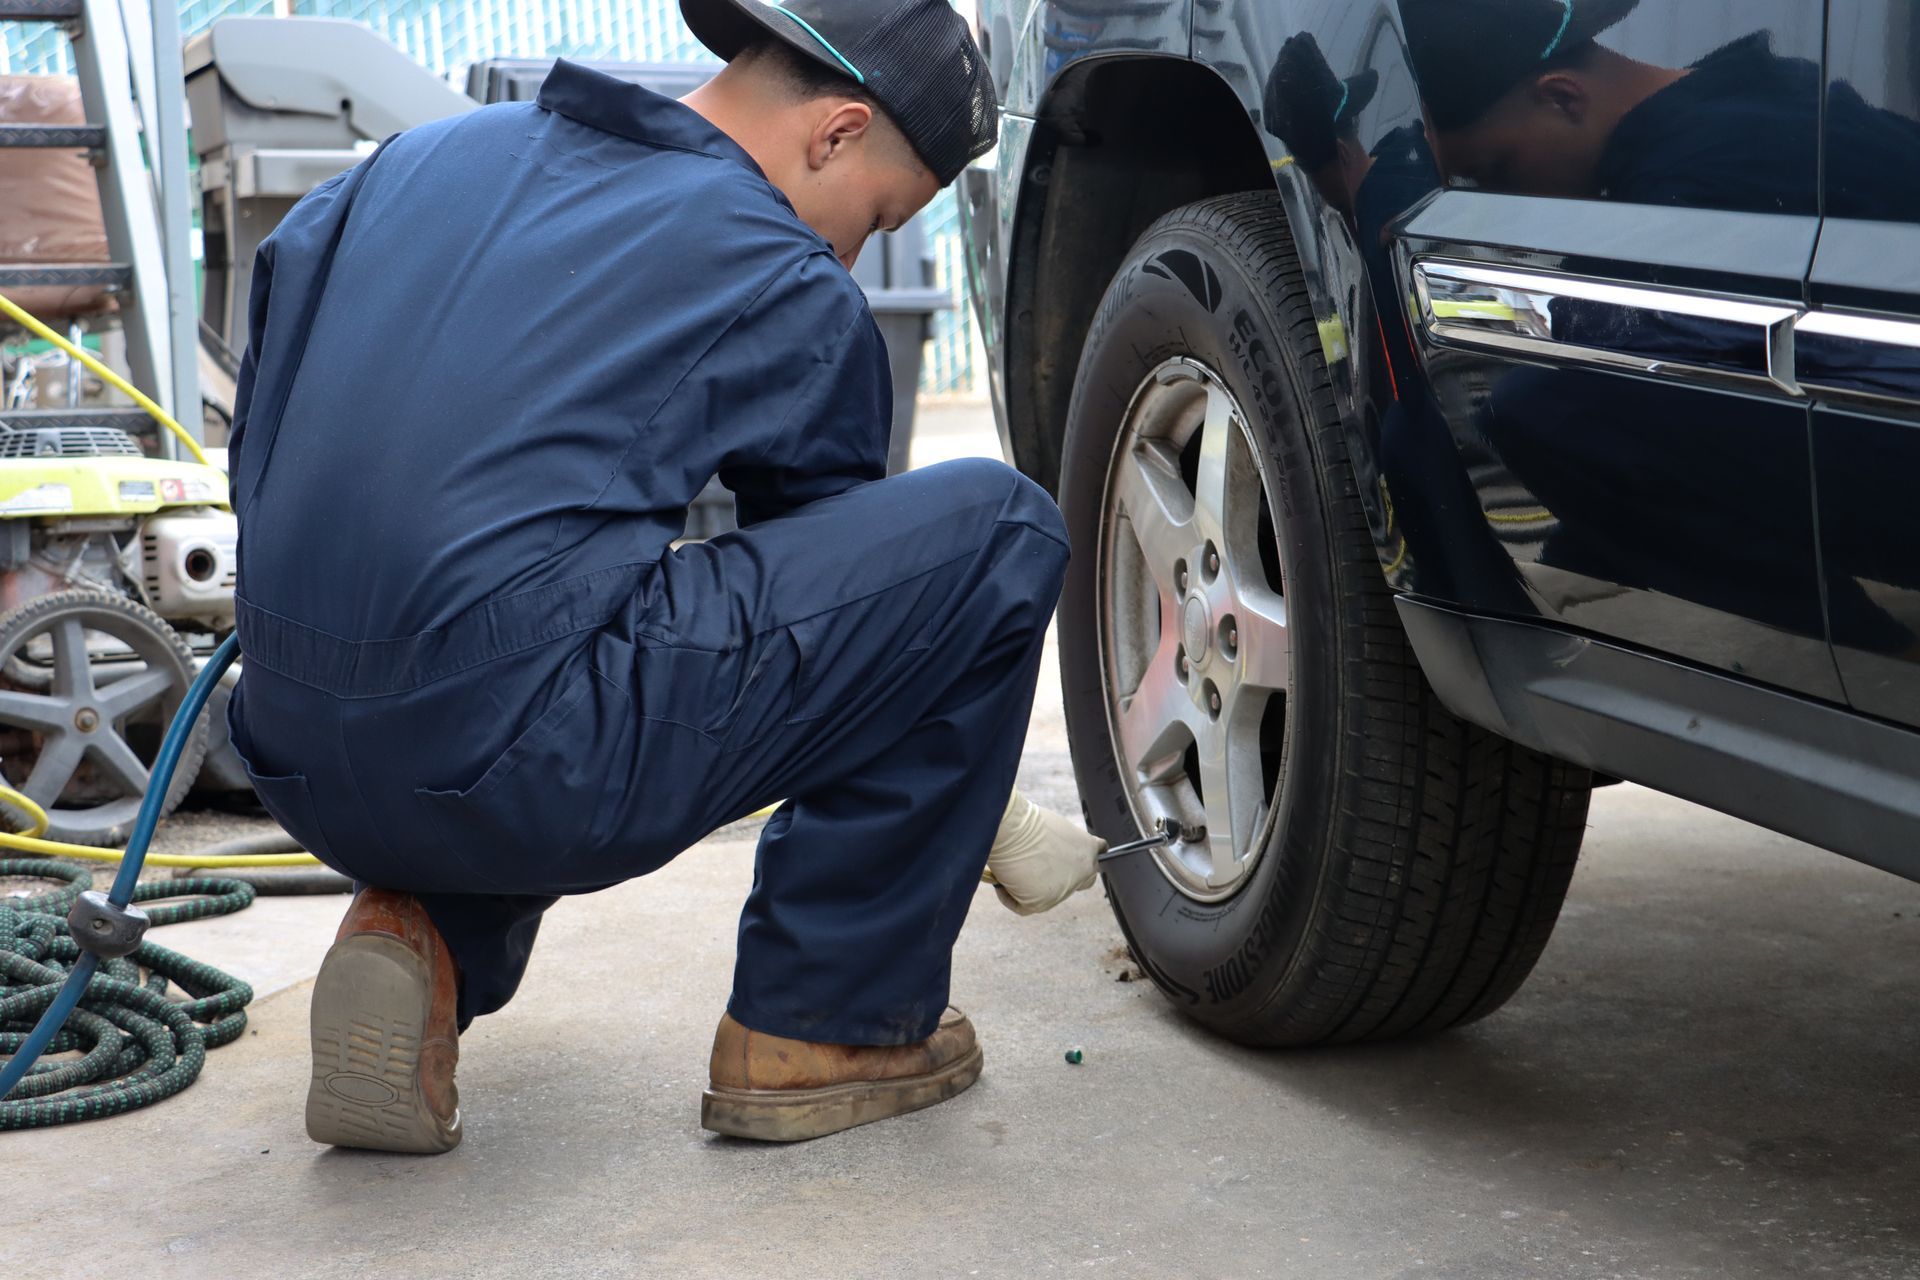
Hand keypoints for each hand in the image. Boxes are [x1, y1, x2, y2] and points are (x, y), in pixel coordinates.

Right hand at [983, 788, 1103, 915]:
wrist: (1010, 829)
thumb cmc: (1024, 822)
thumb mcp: (1053, 828)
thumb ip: (1061, 845)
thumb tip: (1048, 860)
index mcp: (1088, 848)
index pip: (1097, 856)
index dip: (1084, 857)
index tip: (1072, 856)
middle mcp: (1083, 872)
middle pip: (1085, 881)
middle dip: (1070, 877)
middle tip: (1045, 870)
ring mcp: (1064, 890)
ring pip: (1049, 894)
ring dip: (1034, 885)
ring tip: (1012, 868)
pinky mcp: (1041, 903)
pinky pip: (1023, 906)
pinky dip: (1010, 896)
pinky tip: (1000, 883)